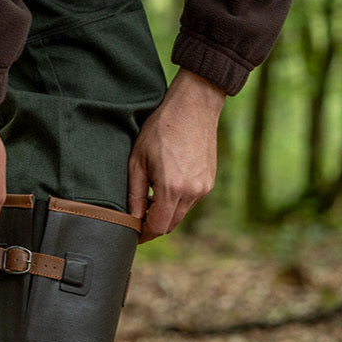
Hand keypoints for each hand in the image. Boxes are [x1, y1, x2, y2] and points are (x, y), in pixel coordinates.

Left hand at [127, 68, 224, 242]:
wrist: (194, 107)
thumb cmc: (161, 129)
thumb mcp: (138, 161)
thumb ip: (135, 194)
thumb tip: (132, 218)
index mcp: (172, 189)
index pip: (157, 227)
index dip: (143, 234)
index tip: (132, 233)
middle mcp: (192, 193)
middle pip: (170, 225)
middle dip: (153, 225)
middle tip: (137, 216)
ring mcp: (203, 188)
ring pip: (180, 214)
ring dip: (165, 213)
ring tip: (150, 196)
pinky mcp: (209, 182)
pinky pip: (190, 202)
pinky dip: (177, 202)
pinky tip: (167, 185)